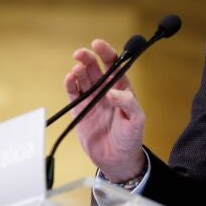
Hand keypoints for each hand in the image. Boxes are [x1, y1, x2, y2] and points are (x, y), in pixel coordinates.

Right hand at [63, 39, 146, 180]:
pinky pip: (73, 94)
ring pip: (83, 78)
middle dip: (87, 58)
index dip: (106, 53)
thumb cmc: (130, 138)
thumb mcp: (136, 120)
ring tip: (76, 70)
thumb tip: (113, 92)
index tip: (97, 45)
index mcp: (121, 89)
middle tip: (81, 54)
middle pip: (95, 68)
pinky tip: (69, 79)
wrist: (118, 160)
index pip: (113, 65)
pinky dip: (70, 85)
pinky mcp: (80, 111)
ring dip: (78, 71)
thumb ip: (128, 104)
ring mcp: (92, 100)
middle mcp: (105, 91)